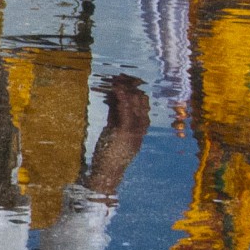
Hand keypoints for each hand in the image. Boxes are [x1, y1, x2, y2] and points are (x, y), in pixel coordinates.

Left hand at [84, 74, 149, 197]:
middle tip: (119, 76)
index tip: (125, 80)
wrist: (107, 173)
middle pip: (141, 101)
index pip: (142, 104)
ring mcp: (135, 130)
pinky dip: (121, 97)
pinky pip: (125, 111)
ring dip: (125, 88)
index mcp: (140, 128)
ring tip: (116, 78)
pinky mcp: (125, 132)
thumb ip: (115, 116)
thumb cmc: (109, 154)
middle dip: (131, 86)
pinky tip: (116, 88)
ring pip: (135, 103)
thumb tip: (112, 100)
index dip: (134, 90)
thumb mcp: (114, 132)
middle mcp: (141, 128)